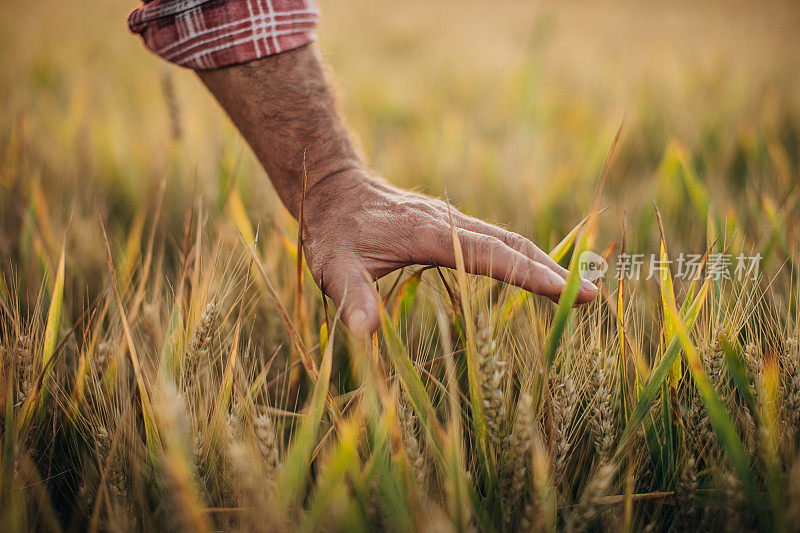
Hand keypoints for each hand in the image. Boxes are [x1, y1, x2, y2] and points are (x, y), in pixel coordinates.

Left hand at [303, 169, 599, 338]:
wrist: (333, 188)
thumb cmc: (332, 231)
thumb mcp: (331, 265)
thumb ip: (349, 297)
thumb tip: (365, 336)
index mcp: (428, 232)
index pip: (491, 255)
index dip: (531, 275)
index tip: (570, 292)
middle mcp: (449, 221)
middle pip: (512, 244)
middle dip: (553, 271)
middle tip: (595, 296)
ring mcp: (452, 220)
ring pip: (508, 240)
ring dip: (544, 262)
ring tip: (581, 287)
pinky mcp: (450, 224)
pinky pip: (496, 240)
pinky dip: (523, 257)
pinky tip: (536, 273)